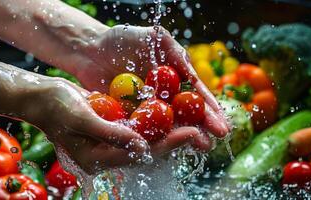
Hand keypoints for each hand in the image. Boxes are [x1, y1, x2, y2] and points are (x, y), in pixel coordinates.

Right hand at [35, 78, 211, 172]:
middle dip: (174, 139)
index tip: (190, 133)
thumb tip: (141, 144)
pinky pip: (138, 126)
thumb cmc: (55, 106)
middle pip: (147, 150)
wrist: (42, 97)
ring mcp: (110, 141)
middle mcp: (106, 154)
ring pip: (146, 139)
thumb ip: (110, 132)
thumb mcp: (81, 117)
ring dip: (168, 130)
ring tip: (193, 121)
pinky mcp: (113, 128)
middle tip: (200, 129)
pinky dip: (154, 120)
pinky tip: (171, 111)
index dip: (167, 145)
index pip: (139, 155)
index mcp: (97, 159)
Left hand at [67, 25, 229, 137]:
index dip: (209, 109)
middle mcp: (164, 96)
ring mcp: (147, 108)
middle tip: (213, 141)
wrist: (90, 50)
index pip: (195, 95)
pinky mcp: (129, 117)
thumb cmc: (122, 40)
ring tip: (198, 147)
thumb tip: (193, 73)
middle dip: (201, 128)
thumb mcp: (154, 37)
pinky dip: (154, 138)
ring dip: (182, 137)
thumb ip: (174, 51)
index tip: (220, 123)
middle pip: (186, 114)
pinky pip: (143, 129)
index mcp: (174, 78)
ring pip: (167, 125)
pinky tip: (165, 147)